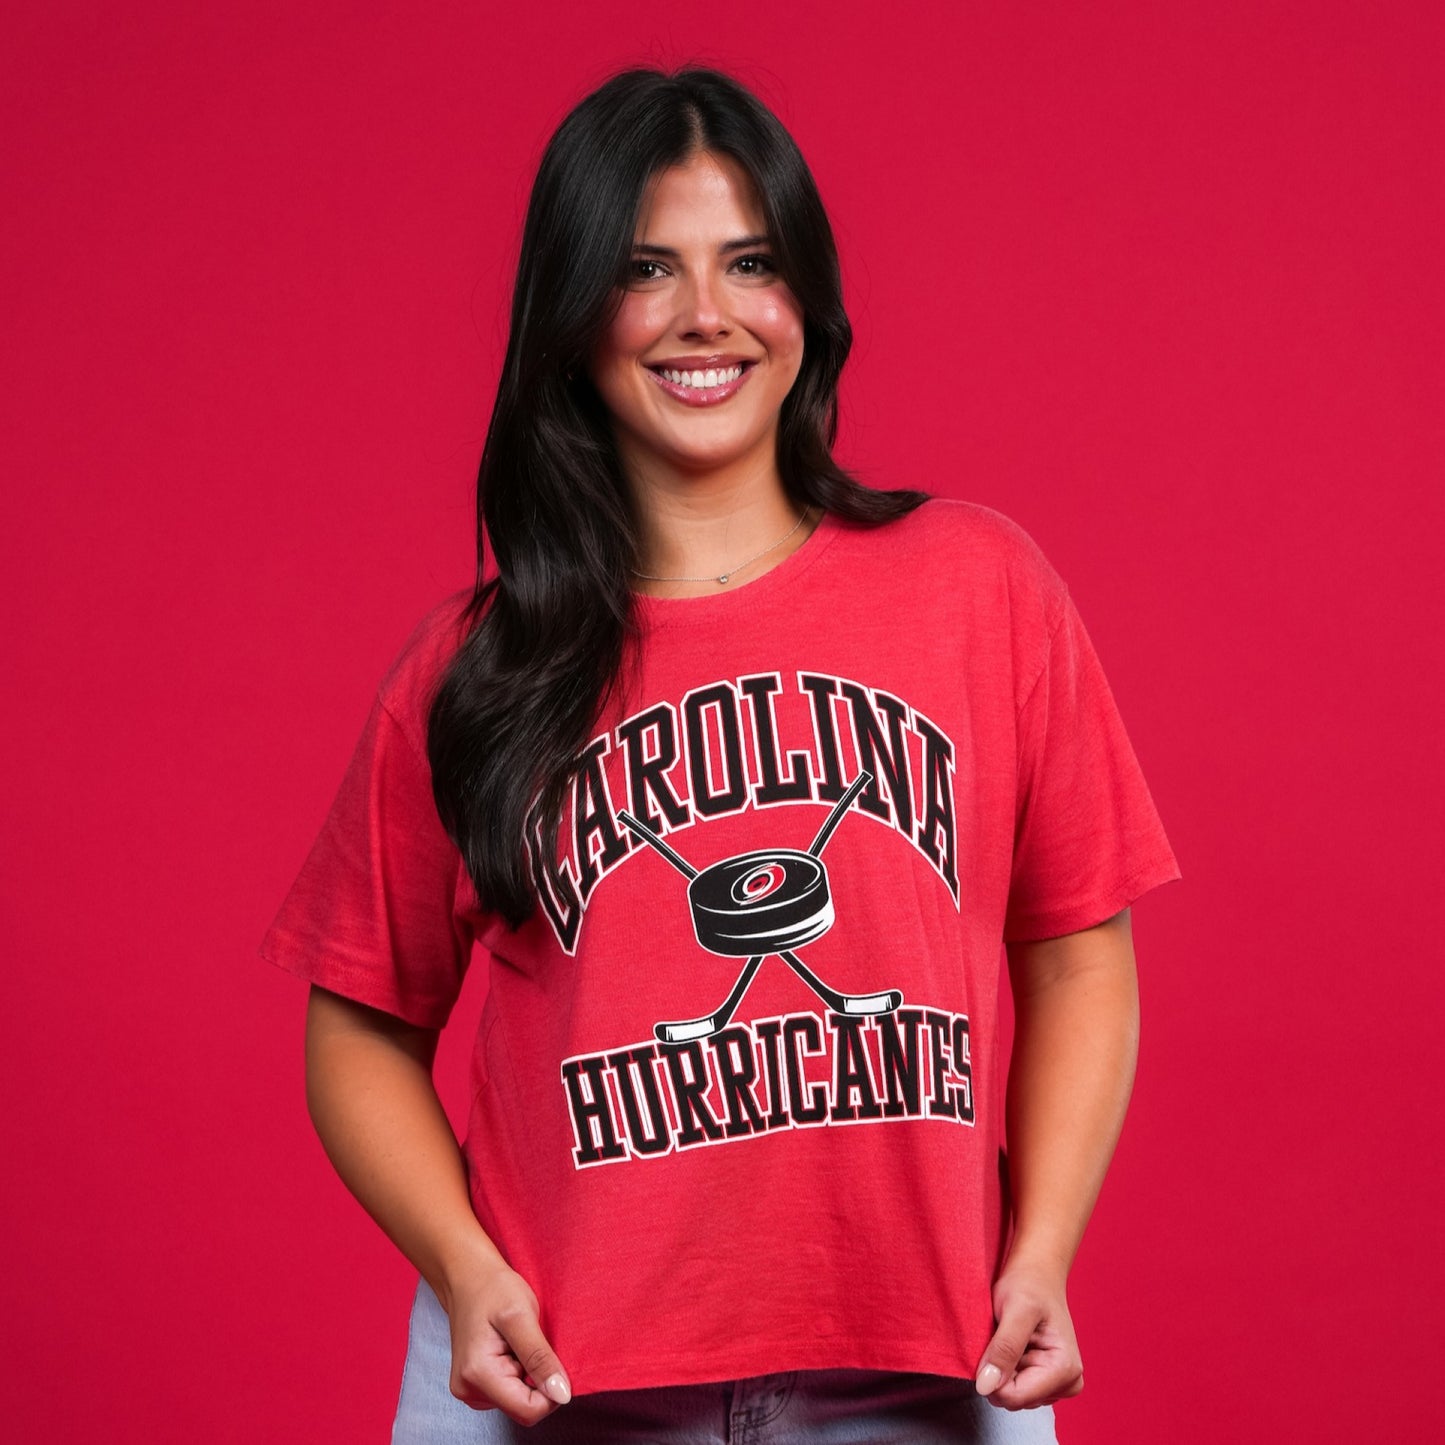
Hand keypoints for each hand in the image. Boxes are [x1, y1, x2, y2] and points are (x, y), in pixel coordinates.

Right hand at [444, 1263, 572, 1424]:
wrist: (468, 1277)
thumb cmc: (493, 1289)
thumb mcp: (522, 1316)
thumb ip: (540, 1358)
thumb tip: (562, 1395)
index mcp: (477, 1375)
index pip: (528, 1410)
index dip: (551, 1392)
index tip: (554, 1359)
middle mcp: (468, 1390)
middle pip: (523, 1408)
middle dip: (538, 1381)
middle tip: (533, 1344)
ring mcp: (470, 1390)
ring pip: (518, 1401)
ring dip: (529, 1376)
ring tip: (520, 1343)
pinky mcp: (475, 1385)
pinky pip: (509, 1392)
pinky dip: (520, 1374)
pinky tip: (513, 1348)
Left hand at [973, 1261, 1083, 1409]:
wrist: (1036, 1273)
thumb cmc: (1029, 1285)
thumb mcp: (1014, 1310)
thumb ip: (1004, 1349)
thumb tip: (986, 1387)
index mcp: (1065, 1369)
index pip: (1015, 1397)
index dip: (993, 1375)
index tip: (992, 1344)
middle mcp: (1068, 1383)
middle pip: (1013, 1400)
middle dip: (999, 1370)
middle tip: (1004, 1336)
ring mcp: (1058, 1384)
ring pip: (1012, 1395)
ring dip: (1003, 1368)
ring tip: (1011, 1338)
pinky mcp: (1047, 1381)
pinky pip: (1015, 1388)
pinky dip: (1006, 1367)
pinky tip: (1016, 1345)